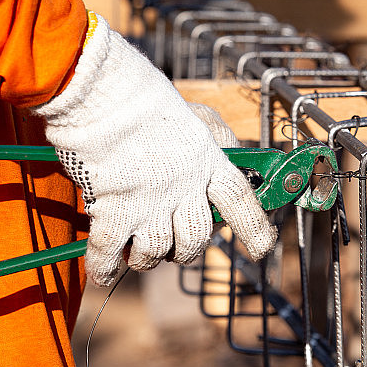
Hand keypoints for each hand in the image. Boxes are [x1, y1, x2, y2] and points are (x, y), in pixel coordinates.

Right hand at [32, 12, 276, 285]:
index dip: (255, 229)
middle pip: (196, 238)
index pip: (241, 202)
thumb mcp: (198, 115)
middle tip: (173, 247)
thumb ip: (220, 142)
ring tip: (137, 251)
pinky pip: (111, 252)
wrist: (103, 92)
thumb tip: (238, 164)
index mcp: (209, 163)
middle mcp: (185, 188)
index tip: (263, 249)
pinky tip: (104, 273)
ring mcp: (150, 201)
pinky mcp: (114, 208)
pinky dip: (105, 267)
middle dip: (185, 251)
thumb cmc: (147, 99)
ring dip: (146, 258)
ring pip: (157, 251)